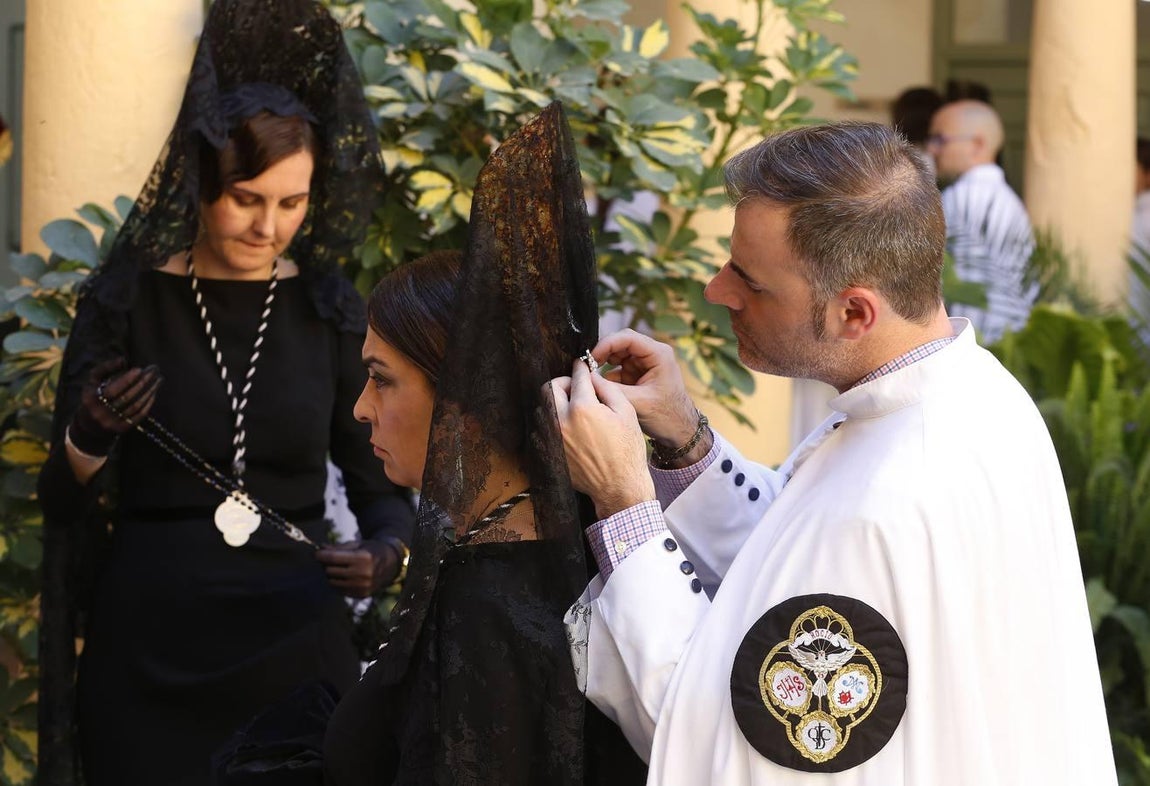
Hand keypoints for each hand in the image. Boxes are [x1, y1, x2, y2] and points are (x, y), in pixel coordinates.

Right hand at [70, 358, 162, 455]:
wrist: (89, 425)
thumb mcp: (93, 380)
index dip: (126, 380)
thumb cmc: (94, 395)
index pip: (112, 390)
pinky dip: (148, 403)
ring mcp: (112, 422)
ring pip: (135, 406)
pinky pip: (139, 415)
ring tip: (159, 379)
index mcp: (92, 398)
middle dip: (142, 382)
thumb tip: (123, 360)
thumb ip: (106, 368)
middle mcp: (101, 412)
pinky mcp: (122, 429)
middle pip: (127, 397)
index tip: (140, 369)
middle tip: (155, 371)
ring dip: (149, 392)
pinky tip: (154, 392)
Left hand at [316, 539, 395, 597]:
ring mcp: (362, 586)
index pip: (333, 558)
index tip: (315, 553)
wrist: (391, 564)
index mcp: (363, 558)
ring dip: (330, 574)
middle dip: (325, 564)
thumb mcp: (357, 544)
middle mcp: (363, 574)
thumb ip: (338, 547)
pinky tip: (344, 576)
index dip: (320, 555)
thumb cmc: (371, 550)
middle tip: (328, 559)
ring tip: (337, 568)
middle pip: (330, 570)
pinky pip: (338, 590)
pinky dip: (337, 583)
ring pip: (332, 582)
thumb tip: (320, 549)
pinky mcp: (361, 595)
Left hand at [551, 357, 655, 518]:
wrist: (619, 486)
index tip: (582, 365)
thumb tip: (591, 376)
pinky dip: (553, 422)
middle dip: (563, 382)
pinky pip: (542, 428)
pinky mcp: (549, 451)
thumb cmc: (627, 450)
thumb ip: (607, 388)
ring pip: (543, 407)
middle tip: (576, 387)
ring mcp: (552, 438)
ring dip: (556, 402)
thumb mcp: (626, 412)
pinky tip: (569, 427)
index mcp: (583, 408)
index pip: (576, 377)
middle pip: (550, 388)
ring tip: (574, 408)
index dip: (581, 367)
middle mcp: (561, 421)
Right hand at [591, 329, 699, 447]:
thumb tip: (587, 378)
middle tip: (587, 367)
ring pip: (617, 355)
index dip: (606, 344)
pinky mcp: (638, 374)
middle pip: (620, 343)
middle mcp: (652, 354)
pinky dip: (608, 376)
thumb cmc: (667, 416)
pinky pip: (618, 368)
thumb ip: (612, 389)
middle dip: (603, 353)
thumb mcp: (637, 402)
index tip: (591, 357)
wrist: (679, 431)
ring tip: (593, 378)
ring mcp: (644, 363)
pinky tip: (601, 387)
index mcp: (658, 354)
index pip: (627, 338)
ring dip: (604, 364)